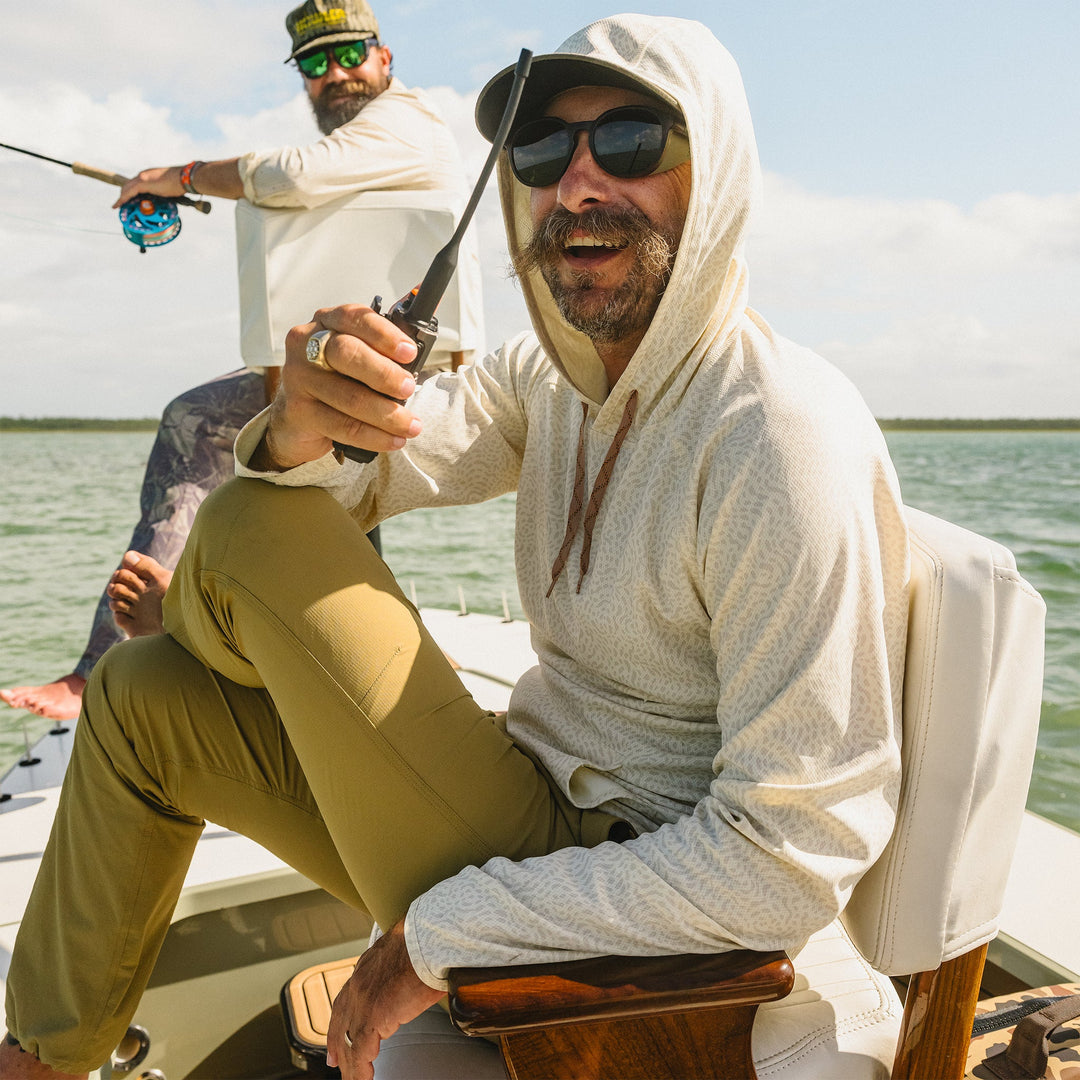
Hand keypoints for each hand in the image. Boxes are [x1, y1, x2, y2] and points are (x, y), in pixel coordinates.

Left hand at [112, 167, 182, 207]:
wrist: (184, 177)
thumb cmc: (180, 183)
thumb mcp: (168, 187)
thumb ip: (162, 191)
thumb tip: (164, 200)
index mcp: (149, 175)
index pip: (135, 183)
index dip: (129, 190)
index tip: (128, 198)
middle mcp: (143, 175)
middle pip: (128, 184)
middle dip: (123, 194)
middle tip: (121, 203)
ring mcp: (142, 178)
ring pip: (126, 188)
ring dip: (121, 197)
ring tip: (117, 205)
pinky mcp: (143, 183)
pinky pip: (129, 192)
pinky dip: (123, 198)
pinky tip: (119, 204)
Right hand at [254, 304, 422, 470]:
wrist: (297, 418)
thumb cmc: (337, 379)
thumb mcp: (357, 356)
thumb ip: (384, 347)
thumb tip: (422, 337)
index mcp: (327, 322)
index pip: (354, 317)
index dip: (384, 334)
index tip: (409, 352)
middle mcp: (307, 344)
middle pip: (347, 353)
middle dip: (384, 373)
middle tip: (409, 388)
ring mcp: (298, 377)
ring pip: (348, 396)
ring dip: (386, 413)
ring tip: (411, 425)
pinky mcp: (299, 411)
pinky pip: (342, 426)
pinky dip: (373, 436)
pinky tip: (393, 440)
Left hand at [325, 919, 443, 1079]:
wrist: (430, 939)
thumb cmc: (429, 940)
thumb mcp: (407, 952)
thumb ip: (403, 967)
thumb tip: (420, 975)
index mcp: (367, 966)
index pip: (346, 997)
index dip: (340, 1018)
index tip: (337, 1033)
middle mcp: (359, 983)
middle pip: (341, 1021)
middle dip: (336, 1044)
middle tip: (335, 1063)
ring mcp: (362, 1001)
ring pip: (350, 1041)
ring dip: (350, 1065)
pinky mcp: (372, 1017)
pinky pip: (361, 1052)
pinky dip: (361, 1071)